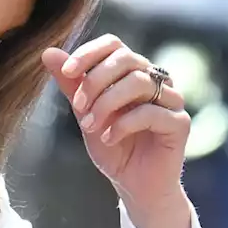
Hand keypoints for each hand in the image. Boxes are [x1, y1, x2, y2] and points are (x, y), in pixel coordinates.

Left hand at [43, 37, 193, 227]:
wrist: (132, 183)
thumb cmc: (110, 144)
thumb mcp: (84, 112)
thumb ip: (71, 84)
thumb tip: (48, 52)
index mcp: (131, 71)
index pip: (114, 44)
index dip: (89, 52)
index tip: (67, 72)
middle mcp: (155, 80)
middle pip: (127, 58)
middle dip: (95, 81)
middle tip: (78, 107)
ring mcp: (171, 100)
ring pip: (139, 82)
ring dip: (106, 104)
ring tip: (90, 127)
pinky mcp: (180, 122)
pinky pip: (151, 112)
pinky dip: (122, 124)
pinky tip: (108, 138)